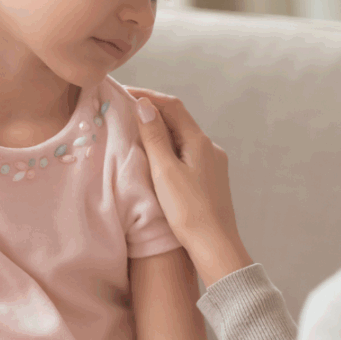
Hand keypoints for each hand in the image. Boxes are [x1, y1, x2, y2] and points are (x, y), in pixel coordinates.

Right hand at [128, 87, 253, 287]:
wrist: (216, 246)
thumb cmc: (188, 211)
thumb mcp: (165, 171)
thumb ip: (154, 137)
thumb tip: (145, 105)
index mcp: (199, 141)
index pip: (172, 106)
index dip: (148, 96)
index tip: (124, 93)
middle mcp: (210, 148)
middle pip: (179, 120)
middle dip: (153, 112)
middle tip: (125, 111)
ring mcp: (213, 164)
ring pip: (183, 138)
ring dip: (161, 131)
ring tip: (136, 133)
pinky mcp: (211, 179)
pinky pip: (187, 154)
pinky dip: (170, 149)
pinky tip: (157, 160)